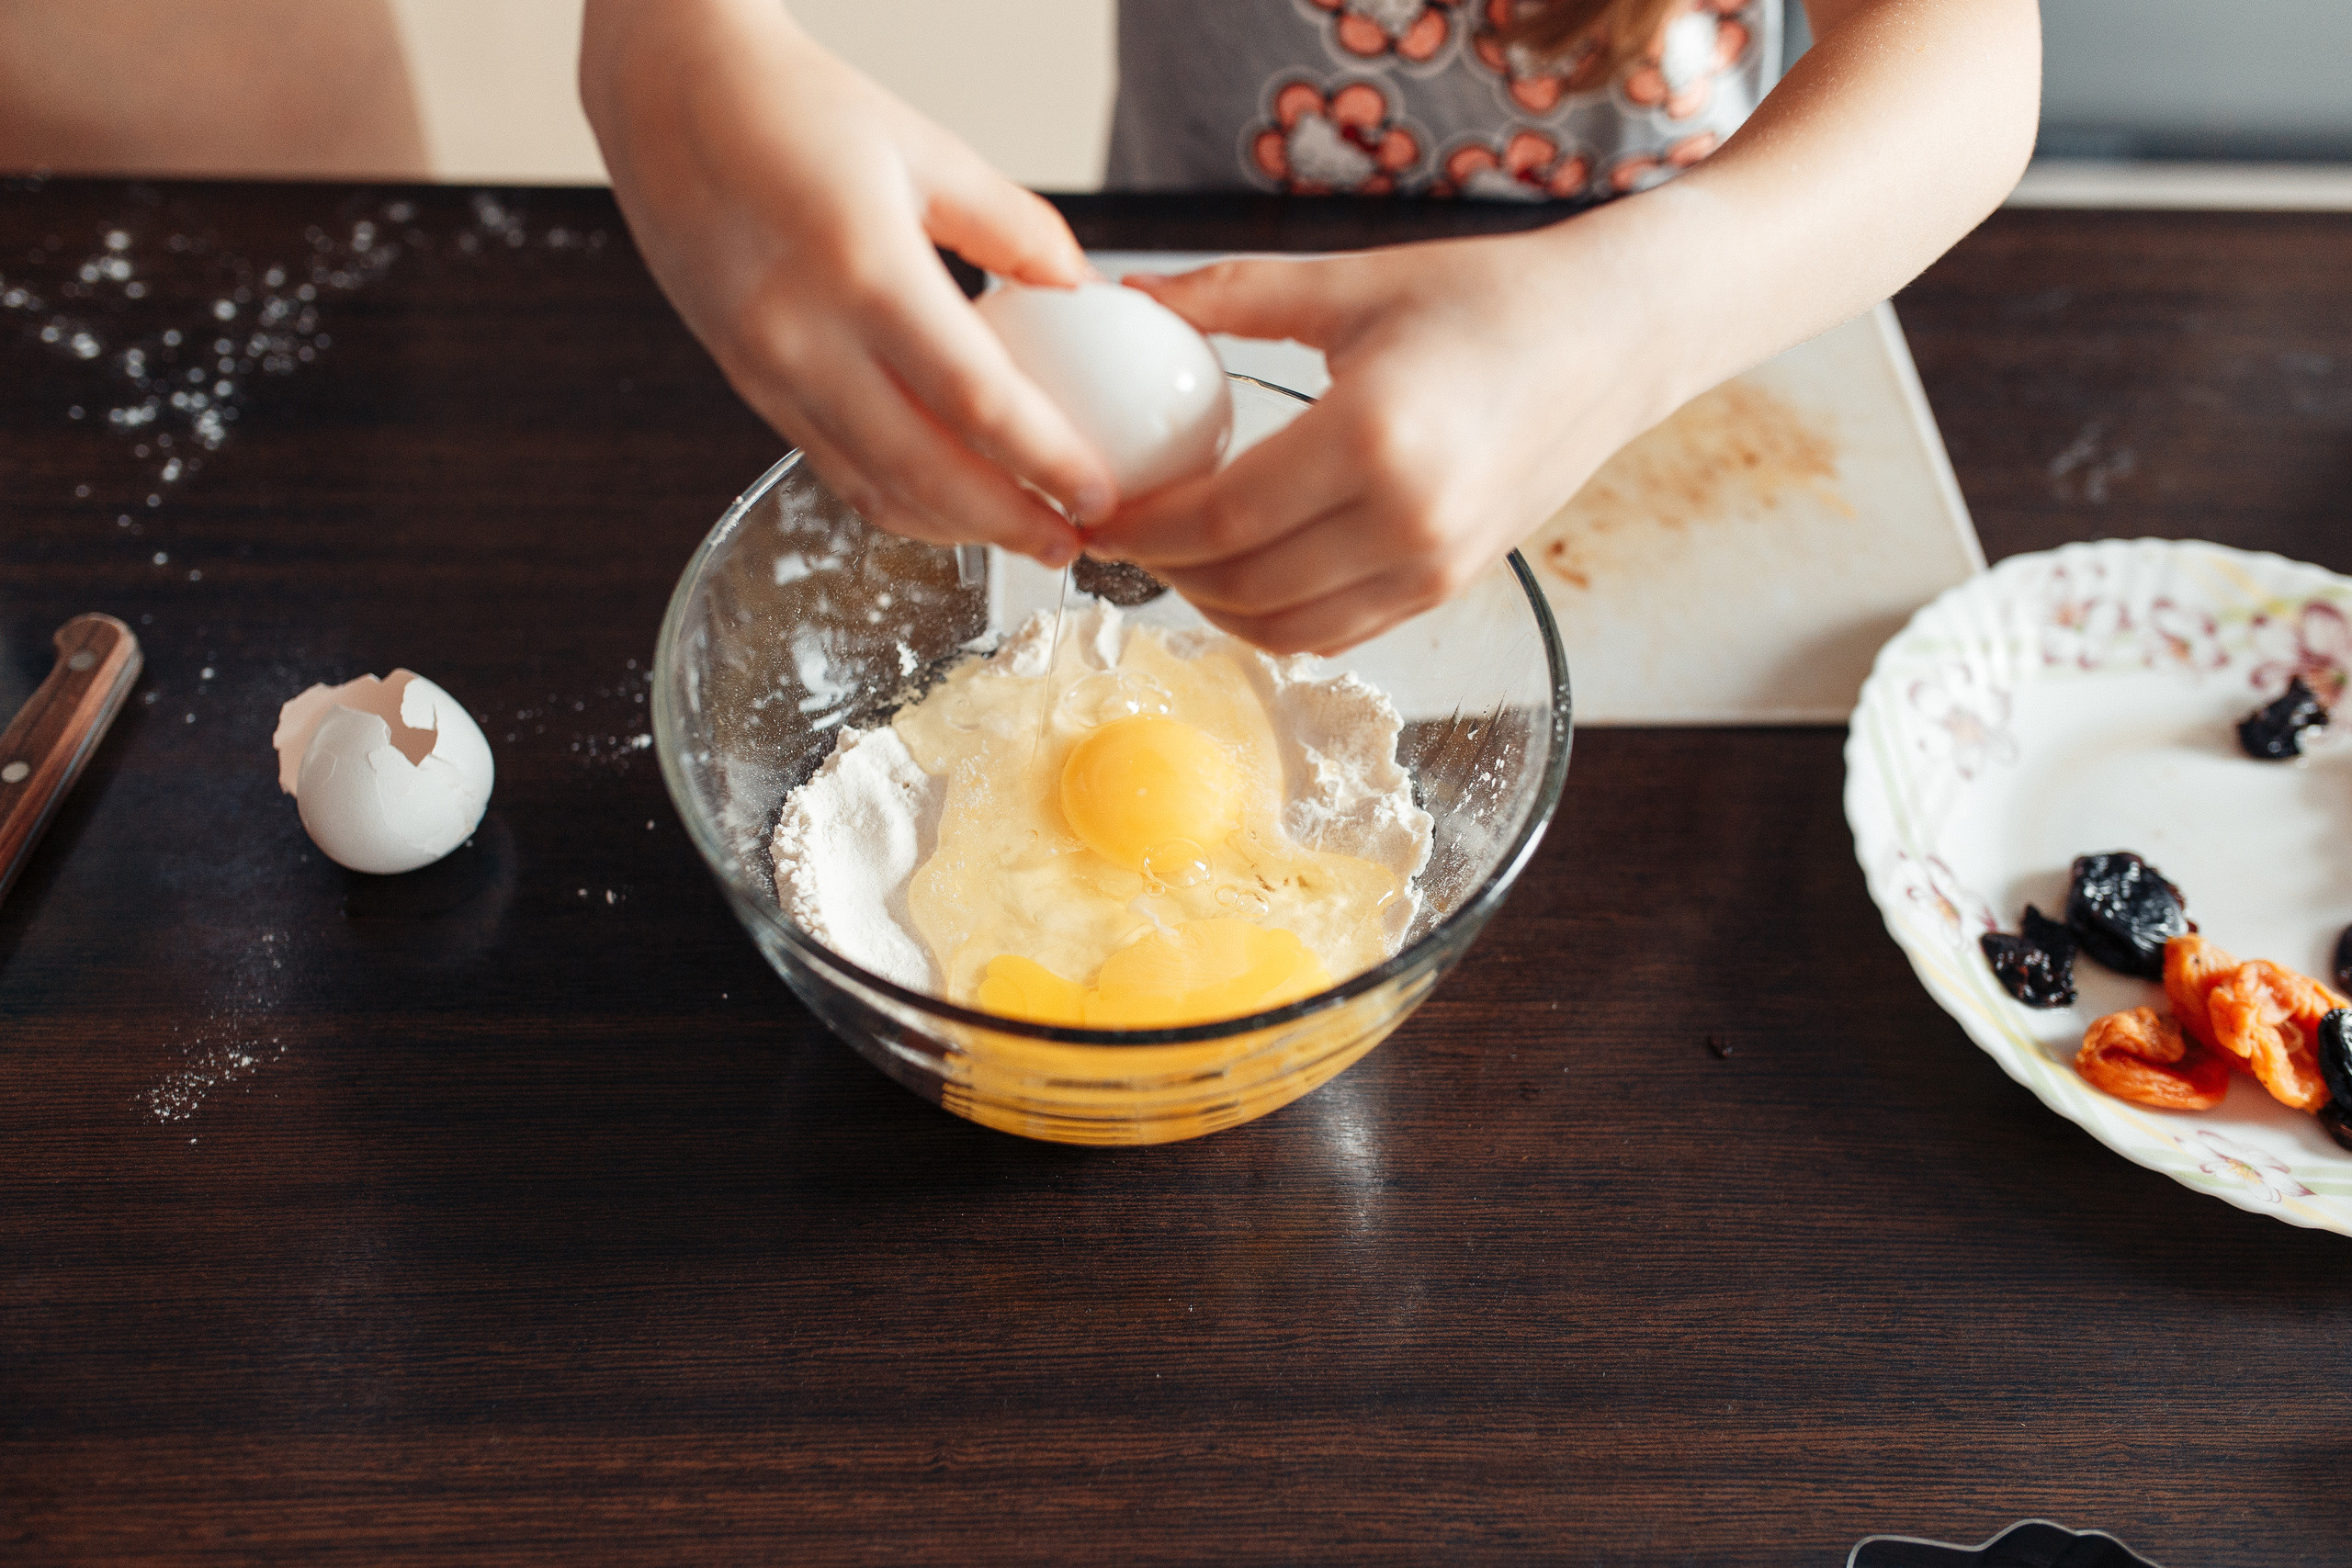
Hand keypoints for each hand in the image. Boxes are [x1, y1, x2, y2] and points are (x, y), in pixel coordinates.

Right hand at [580, 0, 1108, 564]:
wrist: (671, 95)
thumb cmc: (796, 108)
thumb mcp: (928, 149)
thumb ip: (1016, 228)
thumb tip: (1085, 292)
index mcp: (865, 267)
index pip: (976, 400)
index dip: (1046, 462)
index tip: (1098, 493)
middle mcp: (806, 335)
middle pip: (926, 471)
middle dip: (1008, 525)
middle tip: (1072, 544)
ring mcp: (767, 369)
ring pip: (873, 487)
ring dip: (955, 529)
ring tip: (1021, 534)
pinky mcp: (747, 385)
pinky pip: (832, 467)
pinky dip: (897, 499)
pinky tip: (947, 503)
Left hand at [1082, 216, 1694, 654]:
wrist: (1614, 339)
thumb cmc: (1487, 297)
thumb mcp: (1350, 282)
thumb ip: (1230, 295)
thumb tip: (1128, 296)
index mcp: (1373, 438)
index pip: (1221, 516)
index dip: (1144, 525)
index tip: (1096, 508)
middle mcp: (1407, 520)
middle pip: (1241, 583)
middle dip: (1161, 568)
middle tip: (1118, 533)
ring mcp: (1433, 567)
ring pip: (1283, 630)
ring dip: (1210, 605)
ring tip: (1173, 556)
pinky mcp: (1448, 588)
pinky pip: (1334, 635)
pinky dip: (1271, 621)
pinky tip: (1238, 574)